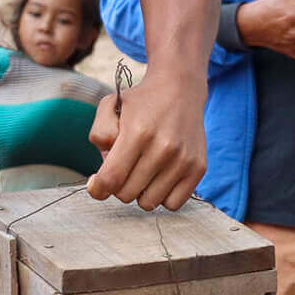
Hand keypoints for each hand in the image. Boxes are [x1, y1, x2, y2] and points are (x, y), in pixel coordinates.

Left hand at [85, 74, 205, 210]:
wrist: (180, 89)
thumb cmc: (140, 103)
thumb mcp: (110, 107)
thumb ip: (99, 136)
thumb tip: (103, 176)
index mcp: (138, 132)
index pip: (111, 178)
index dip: (98, 189)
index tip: (96, 185)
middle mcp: (163, 148)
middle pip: (126, 194)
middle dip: (118, 184)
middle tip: (125, 167)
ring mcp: (183, 160)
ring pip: (148, 203)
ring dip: (140, 192)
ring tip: (142, 170)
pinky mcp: (198, 168)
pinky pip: (172, 204)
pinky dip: (162, 196)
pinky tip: (159, 178)